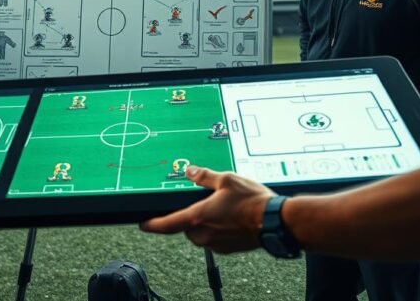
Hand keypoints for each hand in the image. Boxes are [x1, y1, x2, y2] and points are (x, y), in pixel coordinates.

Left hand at [140, 166, 272, 253]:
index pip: (167, 224)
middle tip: (208, 201)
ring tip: (226, 208)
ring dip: (207, 222)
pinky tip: (234, 217)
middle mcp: (204, 234)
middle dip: (193, 215)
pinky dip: (220, 228)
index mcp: (198, 218)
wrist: (276, 222)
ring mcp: (216, 244)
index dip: (152, 224)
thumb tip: (189, 171)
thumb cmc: (252, 202)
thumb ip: (204, 176)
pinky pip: (216, 238)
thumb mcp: (226, 180)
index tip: (143, 224)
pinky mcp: (229, 249)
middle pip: (186, 226)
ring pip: (202, 233)